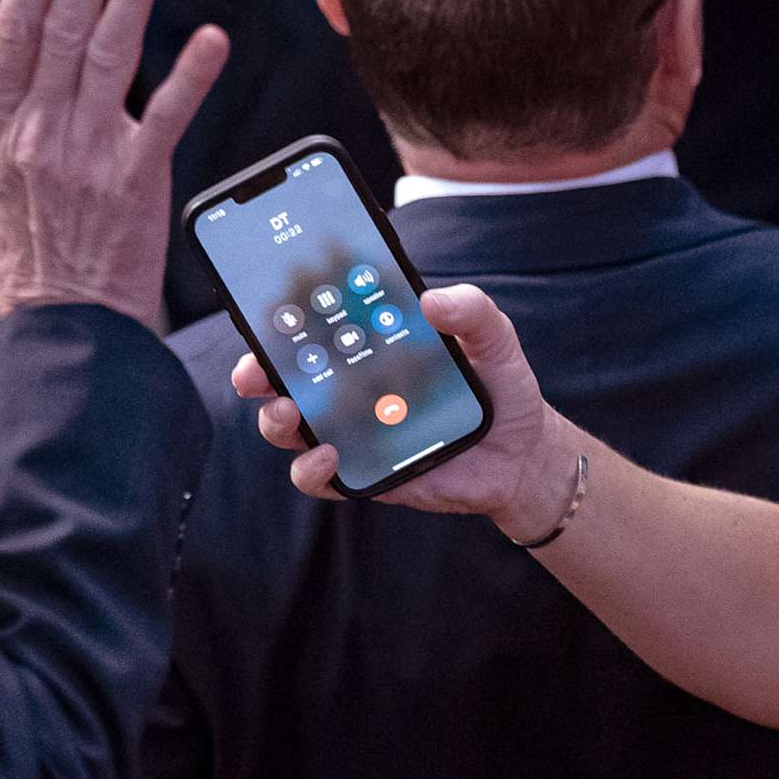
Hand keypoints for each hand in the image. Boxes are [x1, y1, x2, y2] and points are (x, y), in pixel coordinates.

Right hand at [0, 0, 229, 321]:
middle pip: (65, 28)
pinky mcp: (140, 178)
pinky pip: (168, 116)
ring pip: (112, 57)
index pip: (14, 31)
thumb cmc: (9, 262)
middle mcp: (42, 129)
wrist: (62, 328)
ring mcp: (91, 152)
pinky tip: (210, 37)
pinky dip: (190, 75)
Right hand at [229, 283, 577, 534]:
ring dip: (276, 420)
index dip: (279, 317)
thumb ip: (472, 311)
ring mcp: (351, 431)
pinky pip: (318, 477)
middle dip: (256, 371)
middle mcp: (350, 386)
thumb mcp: (494, 340)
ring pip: (288, 427)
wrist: (523, 455)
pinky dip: (312, 469)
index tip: (265, 307)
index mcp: (370, 345)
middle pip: (283, 377)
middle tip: (255, 371)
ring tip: (291, 414)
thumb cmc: (499, 390)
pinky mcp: (361, 472)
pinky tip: (329, 456)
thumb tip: (432, 301)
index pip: (313, 326)